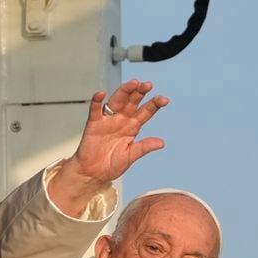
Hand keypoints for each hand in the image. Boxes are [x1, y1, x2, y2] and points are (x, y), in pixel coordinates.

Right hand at [48, 80, 167, 216]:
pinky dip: (96, 101)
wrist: (93, 173)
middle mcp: (122, 120)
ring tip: (133, 83)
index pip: (145, 112)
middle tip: (148, 85)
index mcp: (133, 127)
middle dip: (140, 92)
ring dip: (124, 91)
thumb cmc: (111, 165)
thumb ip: (144, 147)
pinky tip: (101, 94)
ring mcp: (108, 120)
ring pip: (117, 101)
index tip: (164, 100)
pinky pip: (95, 110)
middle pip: (132, 102)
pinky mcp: (94, 123)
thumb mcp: (130, 156)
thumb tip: (161, 143)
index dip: (154, 105)